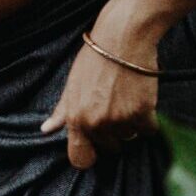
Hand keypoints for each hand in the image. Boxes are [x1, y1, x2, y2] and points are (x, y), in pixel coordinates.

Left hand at [39, 14, 161, 169]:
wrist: (123, 38)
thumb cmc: (95, 59)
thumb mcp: (72, 84)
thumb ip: (61, 112)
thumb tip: (46, 130)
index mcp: (76, 119)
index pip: (80, 158)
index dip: (89, 155)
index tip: (96, 148)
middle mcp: (97, 124)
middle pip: (110, 147)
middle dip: (113, 132)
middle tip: (114, 105)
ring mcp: (120, 120)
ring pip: (130, 137)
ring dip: (131, 123)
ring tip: (126, 97)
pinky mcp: (142, 113)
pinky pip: (148, 130)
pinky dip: (148, 118)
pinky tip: (141, 98)